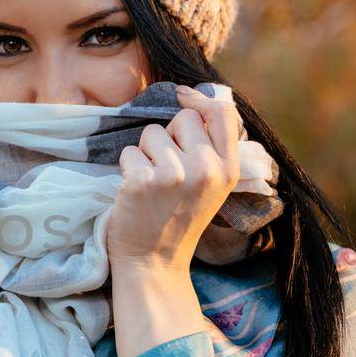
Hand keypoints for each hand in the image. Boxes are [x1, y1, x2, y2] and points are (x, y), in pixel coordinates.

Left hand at [107, 84, 242, 273]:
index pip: (223, 114)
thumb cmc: (178, 219)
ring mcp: (174, 174)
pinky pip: (129, 151)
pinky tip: (135, 191)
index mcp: (228, 170)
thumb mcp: (211, 186)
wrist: (153, 262)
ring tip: (152, 184)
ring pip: (152, 132)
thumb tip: (196, 98)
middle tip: (167, 169)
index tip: (182, 94)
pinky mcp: (143, 180)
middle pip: (183, 118)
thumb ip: (210, 148)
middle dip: (169, 136)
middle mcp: (206, 169)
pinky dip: (127, 167)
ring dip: (146, 153)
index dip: (201, 99)